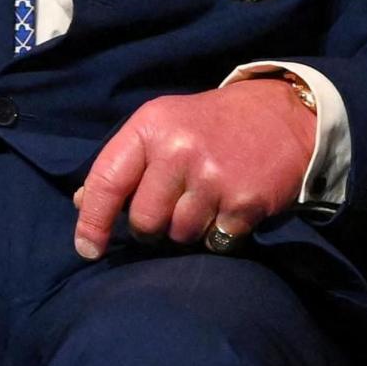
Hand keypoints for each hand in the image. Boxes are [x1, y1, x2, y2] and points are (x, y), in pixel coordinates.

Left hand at [71, 76, 319, 259]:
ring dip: (187, 231)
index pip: (106, 182)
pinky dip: (218, 236)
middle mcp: (178, 151)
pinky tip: (227, 210)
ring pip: (179, 235)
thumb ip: (123, 163)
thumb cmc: (210, 125)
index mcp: (150, 128)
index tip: (87, 249)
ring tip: (203, 203)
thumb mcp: (161, 126)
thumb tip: (83, 203)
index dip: (92, 222)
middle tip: (169, 211)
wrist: (283, 115)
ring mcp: (213, 178)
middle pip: (144, 221)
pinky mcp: (245, 202)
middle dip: (151, 228)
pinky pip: (215, 242)